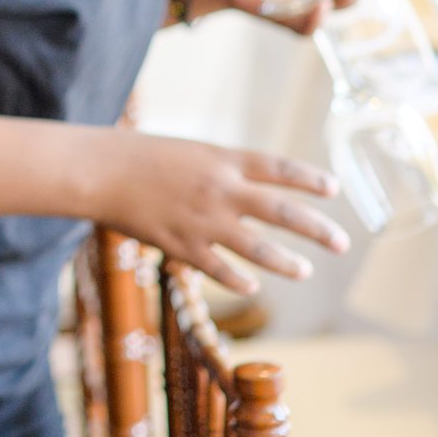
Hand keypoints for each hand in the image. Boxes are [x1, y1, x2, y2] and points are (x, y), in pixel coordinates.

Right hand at [92, 131, 349, 295]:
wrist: (96, 170)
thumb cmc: (137, 155)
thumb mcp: (187, 150)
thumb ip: (220, 169)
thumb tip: (249, 188)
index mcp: (221, 159)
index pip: (278, 169)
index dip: (309, 180)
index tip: (334, 189)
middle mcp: (220, 189)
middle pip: (281, 212)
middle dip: (316, 229)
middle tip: (341, 243)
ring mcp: (203, 220)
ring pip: (258, 248)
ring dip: (285, 262)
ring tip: (304, 271)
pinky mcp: (182, 245)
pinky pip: (219, 269)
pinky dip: (239, 279)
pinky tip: (252, 286)